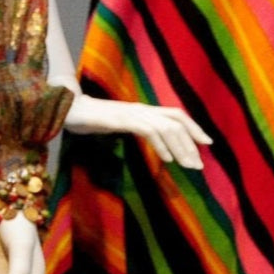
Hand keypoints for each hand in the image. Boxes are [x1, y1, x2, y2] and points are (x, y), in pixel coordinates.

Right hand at [64, 94, 211, 168]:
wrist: (66, 110)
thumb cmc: (89, 120)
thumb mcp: (116, 125)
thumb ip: (132, 129)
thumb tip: (149, 141)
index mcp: (143, 110)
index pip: (176, 115)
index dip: (194, 127)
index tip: (207, 143)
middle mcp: (141, 108)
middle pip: (176, 121)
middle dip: (191, 143)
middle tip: (199, 165)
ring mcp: (131, 112)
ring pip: (166, 127)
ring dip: (180, 147)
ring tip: (187, 165)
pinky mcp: (121, 119)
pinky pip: (147, 130)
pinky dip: (161, 144)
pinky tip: (167, 159)